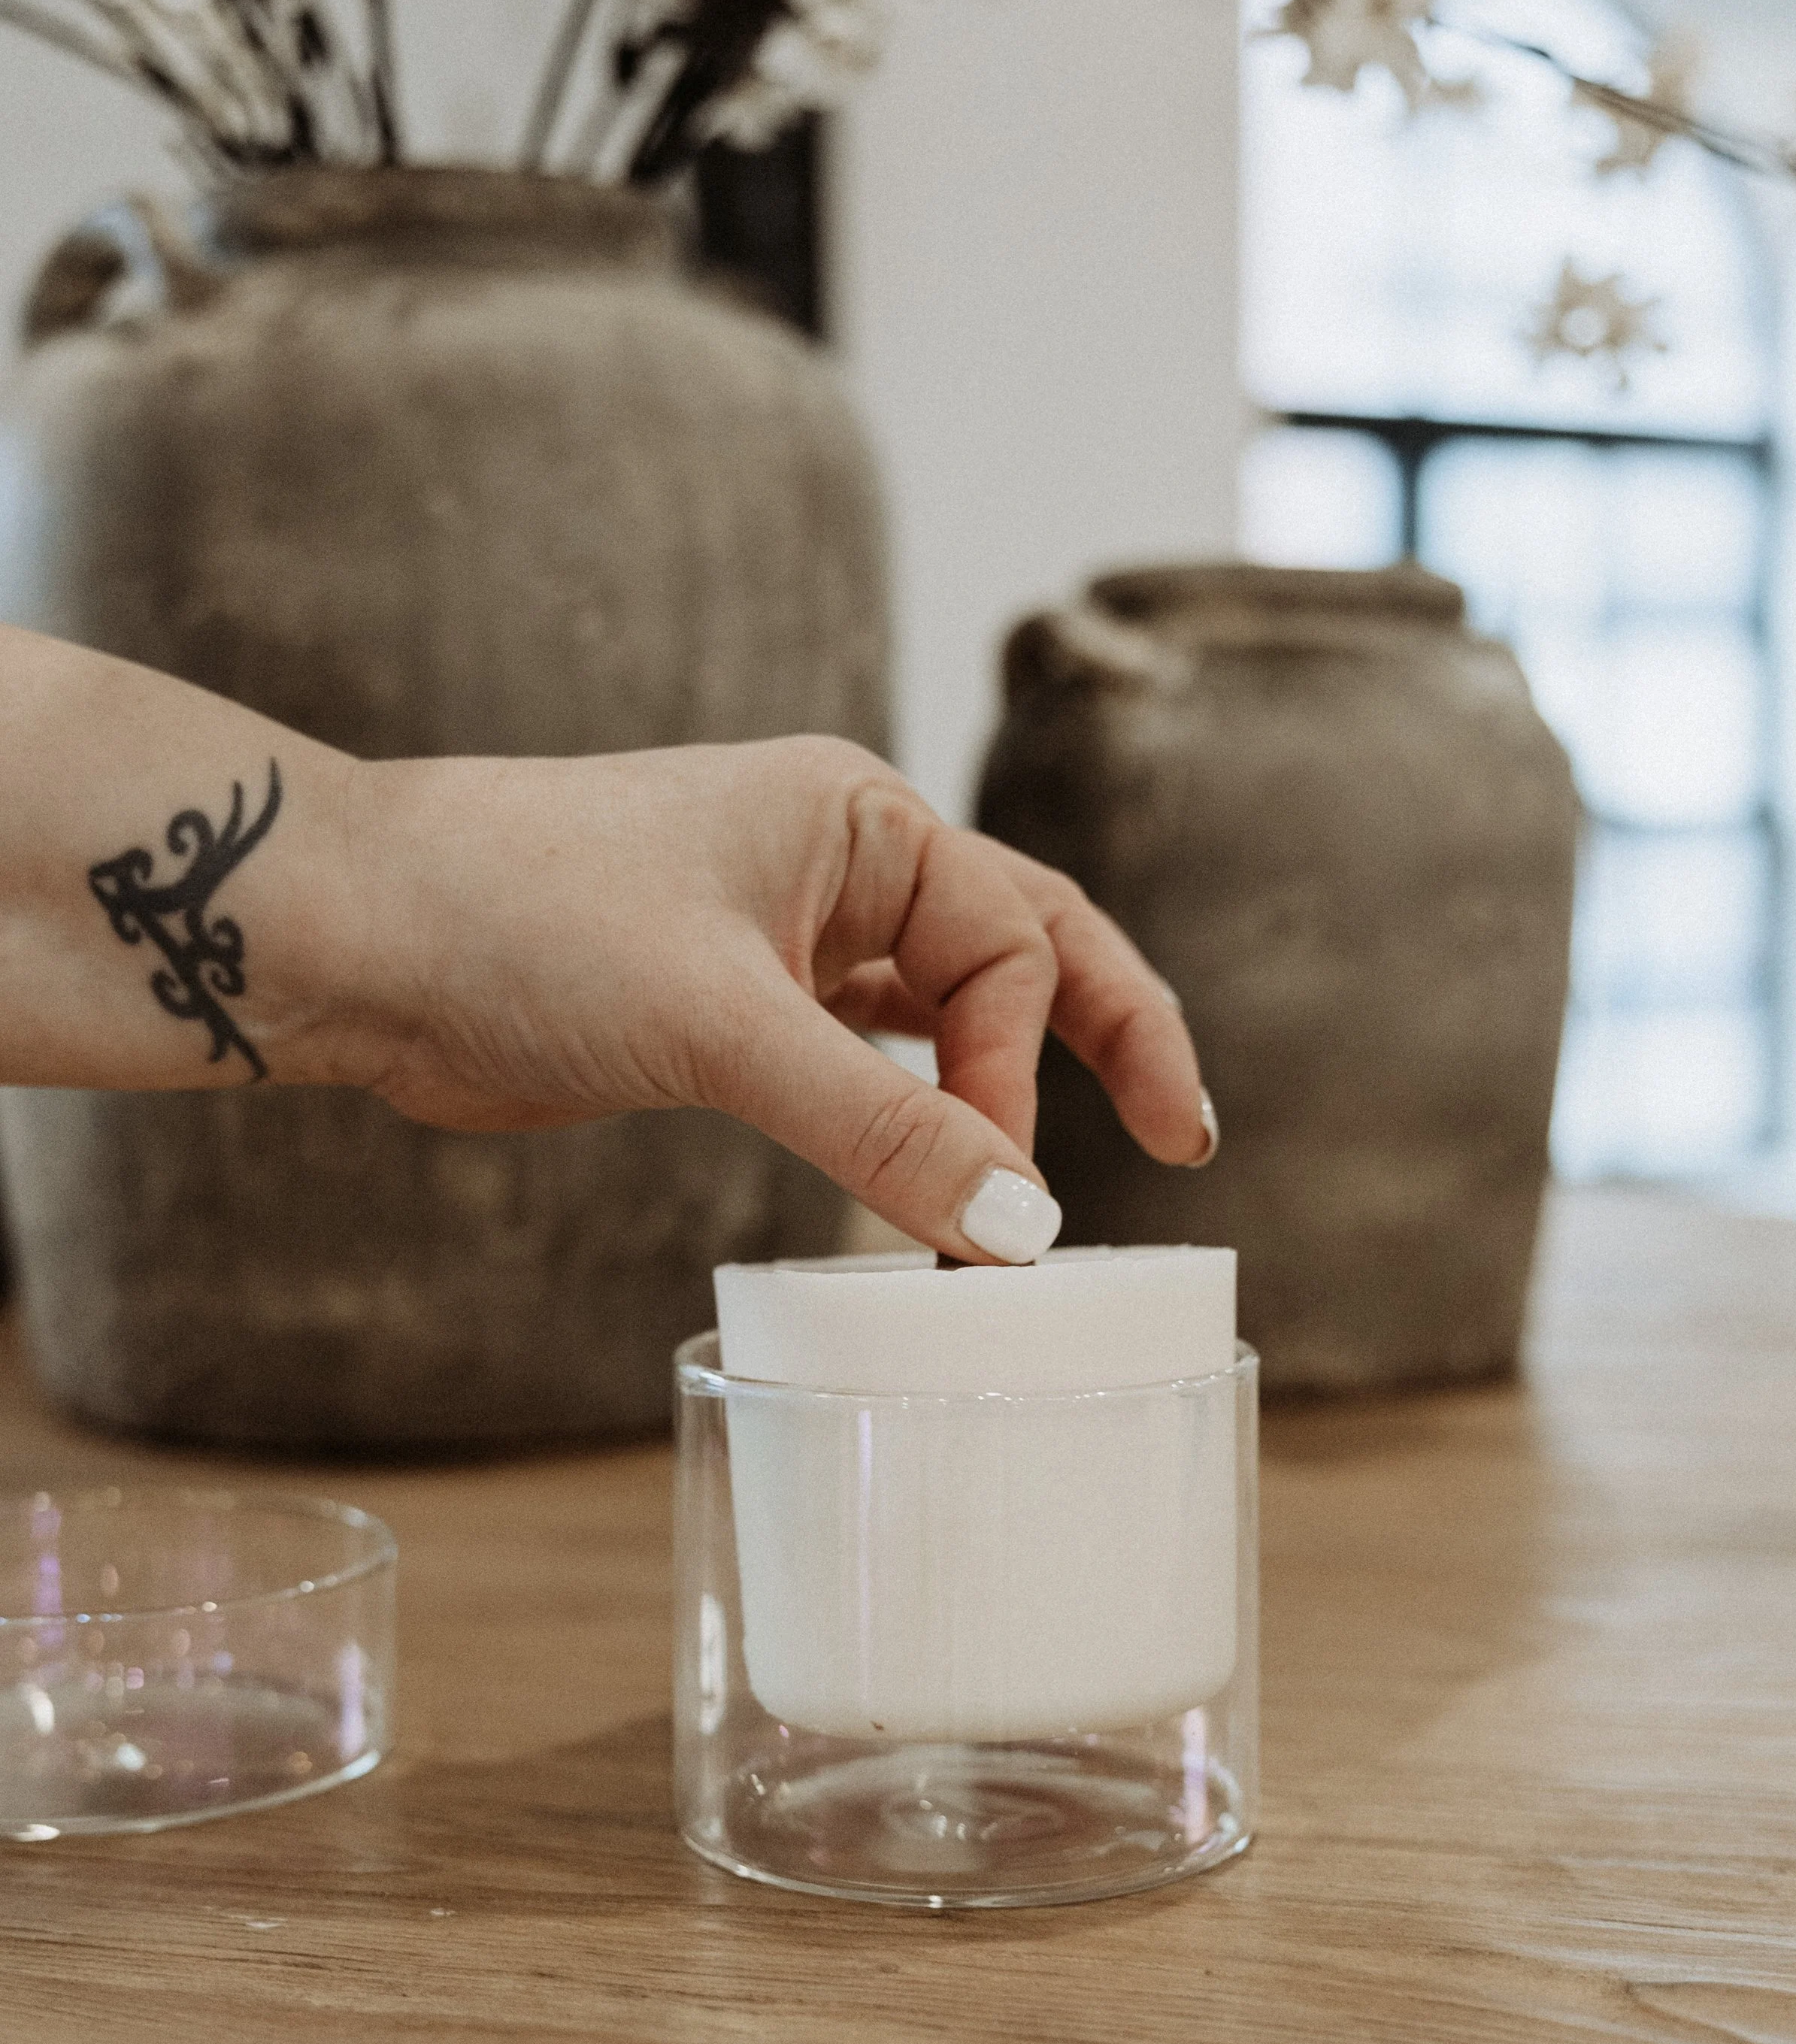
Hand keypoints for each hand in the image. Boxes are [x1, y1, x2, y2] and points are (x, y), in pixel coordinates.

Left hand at [340, 736, 1212, 1262]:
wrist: (361, 937)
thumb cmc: (522, 920)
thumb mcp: (721, 1024)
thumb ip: (876, 1125)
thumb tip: (1018, 1227)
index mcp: (858, 817)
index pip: (1011, 948)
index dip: (1020, 1075)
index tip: (992, 1193)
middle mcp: (838, 863)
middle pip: (1025, 948)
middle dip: (1110, 1036)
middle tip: (1185, 1138)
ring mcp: (786, 934)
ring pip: (949, 1006)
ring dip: (1011, 1083)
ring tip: (1084, 1165)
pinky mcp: (734, 1007)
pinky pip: (868, 1055)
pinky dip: (920, 1109)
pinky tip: (950, 1159)